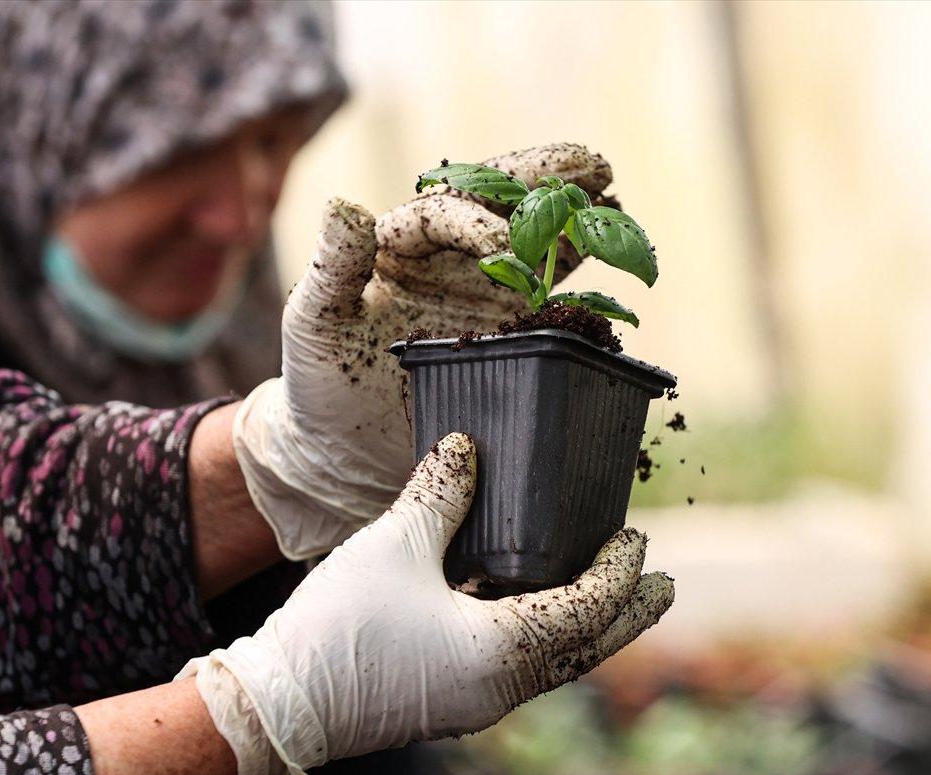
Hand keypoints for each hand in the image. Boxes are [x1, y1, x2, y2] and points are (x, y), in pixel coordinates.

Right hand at [179, 433, 673, 774]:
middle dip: (627, 613)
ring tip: (609, 593)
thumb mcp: (395, 547)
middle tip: (661, 584)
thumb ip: (439, 494)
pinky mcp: (448, 698)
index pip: (587, 609)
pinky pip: (518, 665)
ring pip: (555, 661)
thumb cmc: (340, 628)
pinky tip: (529, 605)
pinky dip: (542, 633)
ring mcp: (475, 700)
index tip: (636, 538)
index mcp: (503, 652)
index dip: (617, 573)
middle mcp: (500, 686)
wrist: (281, 702)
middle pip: (586, 648)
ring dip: (587, 625)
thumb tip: (466, 445)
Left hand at [234, 143, 616, 558]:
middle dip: (545, 182)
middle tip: (593, 167)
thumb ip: (332, 265)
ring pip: (537, 242)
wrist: (348, 452)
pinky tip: (615, 262)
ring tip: (613, 199)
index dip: (477, 221)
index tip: (505, 247)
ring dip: (575, 220)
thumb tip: (344, 204)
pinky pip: (554, 299)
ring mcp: (485, 295)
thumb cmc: (320, 381)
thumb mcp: (315, 321)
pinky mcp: (512, 335)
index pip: (443, 212)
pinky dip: (584, 280)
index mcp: (397, 244)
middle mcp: (447, 259)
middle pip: (501, 205)